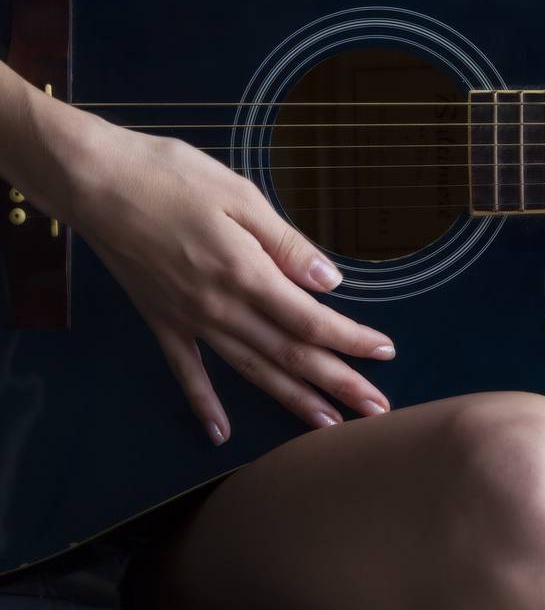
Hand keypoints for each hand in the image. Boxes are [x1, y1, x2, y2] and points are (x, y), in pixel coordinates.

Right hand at [40, 104, 395, 443]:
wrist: (95, 182)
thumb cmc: (171, 175)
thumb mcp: (239, 194)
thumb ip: (285, 243)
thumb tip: (328, 281)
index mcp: (245, 272)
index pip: (310, 319)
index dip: (350, 339)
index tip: (384, 353)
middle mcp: (219, 307)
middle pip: (289, 354)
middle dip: (337, 383)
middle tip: (376, 410)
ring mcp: (188, 319)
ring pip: (250, 369)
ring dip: (291, 399)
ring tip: (327, 425)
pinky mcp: (160, 320)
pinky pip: (187, 372)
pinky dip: (204, 404)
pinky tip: (219, 434)